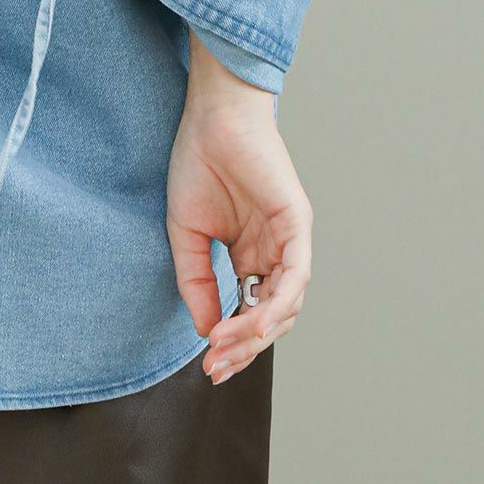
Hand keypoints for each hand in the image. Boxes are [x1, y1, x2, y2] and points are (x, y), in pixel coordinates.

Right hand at [167, 31, 310, 383]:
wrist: (211, 116)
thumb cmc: (198, 163)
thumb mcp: (186, 233)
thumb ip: (197, 281)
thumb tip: (207, 330)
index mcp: (251, 255)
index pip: (250, 312)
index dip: (233, 343)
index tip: (207, 366)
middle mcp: (275, 252)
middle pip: (271, 317)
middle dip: (244, 347)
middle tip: (215, 366)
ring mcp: (289, 239)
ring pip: (287, 303)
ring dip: (257, 331)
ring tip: (225, 345)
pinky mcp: (297, 223)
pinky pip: (295, 274)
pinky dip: (275, 302)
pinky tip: (250, 320)